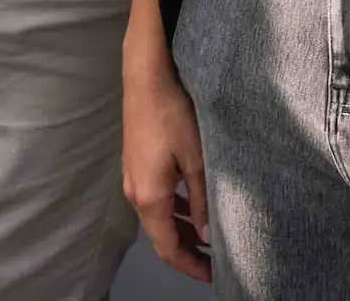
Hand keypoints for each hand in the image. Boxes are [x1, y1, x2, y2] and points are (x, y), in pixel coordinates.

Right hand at [119, 0, 210, 282]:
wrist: (145, 73)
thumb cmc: (173, 114)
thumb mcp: (196, 159)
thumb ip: (203, 199)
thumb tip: (208, 235)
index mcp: (149, 197)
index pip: (168, 247)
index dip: (190, 266)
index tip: (214, 276)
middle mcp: (135, 192)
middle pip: (161, 235)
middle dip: (188, 251)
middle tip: (216, 260)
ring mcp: (132, 176)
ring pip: (159, 215)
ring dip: (182, 229)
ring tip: (210, 236)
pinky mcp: (136, 161)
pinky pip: (156, 197)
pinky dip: (175, 208)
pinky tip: (193, 203)